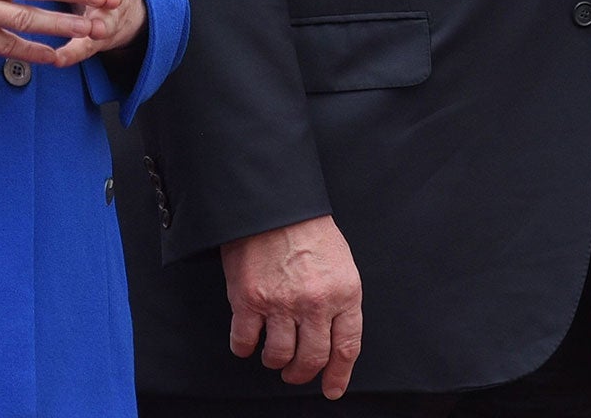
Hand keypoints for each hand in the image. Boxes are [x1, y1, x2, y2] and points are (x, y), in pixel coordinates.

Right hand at [220, 216, 363, 398]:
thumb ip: (340, 299)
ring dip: (275, 362)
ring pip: (280, 355)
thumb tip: (333, 335)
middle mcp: (315, 303)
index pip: (346, 348)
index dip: (338, 375)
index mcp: (344, 293)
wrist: (271, 202)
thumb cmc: (306, 227)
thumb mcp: (340, 263)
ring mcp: (281, 303)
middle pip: (312, 358)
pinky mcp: (249, 299)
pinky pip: (245, 341)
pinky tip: (246, 344)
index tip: (331, 388)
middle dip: (302, 372)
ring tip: (272, 357)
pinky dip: (244, 348)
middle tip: (295, 373)